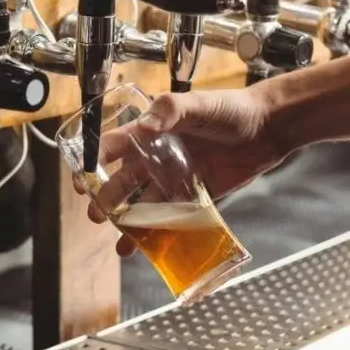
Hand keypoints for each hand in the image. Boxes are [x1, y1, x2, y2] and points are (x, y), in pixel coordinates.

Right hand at [76, 88, 285, 256]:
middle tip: (94, 215)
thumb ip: (170, 111)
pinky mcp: (198, 195)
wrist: (268, 127)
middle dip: (108, 198)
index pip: (117, 146)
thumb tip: (143, 126)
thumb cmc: (232, 108)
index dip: (95, 161)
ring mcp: (178, 176)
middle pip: (126, 180)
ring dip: (131, 221)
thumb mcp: (198, 103)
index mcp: (155, 130)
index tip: (81, 178)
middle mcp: (161, 155)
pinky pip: (175, 215)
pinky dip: (162, 231)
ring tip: (119, 241)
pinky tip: (150, 246)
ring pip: (147, 203)